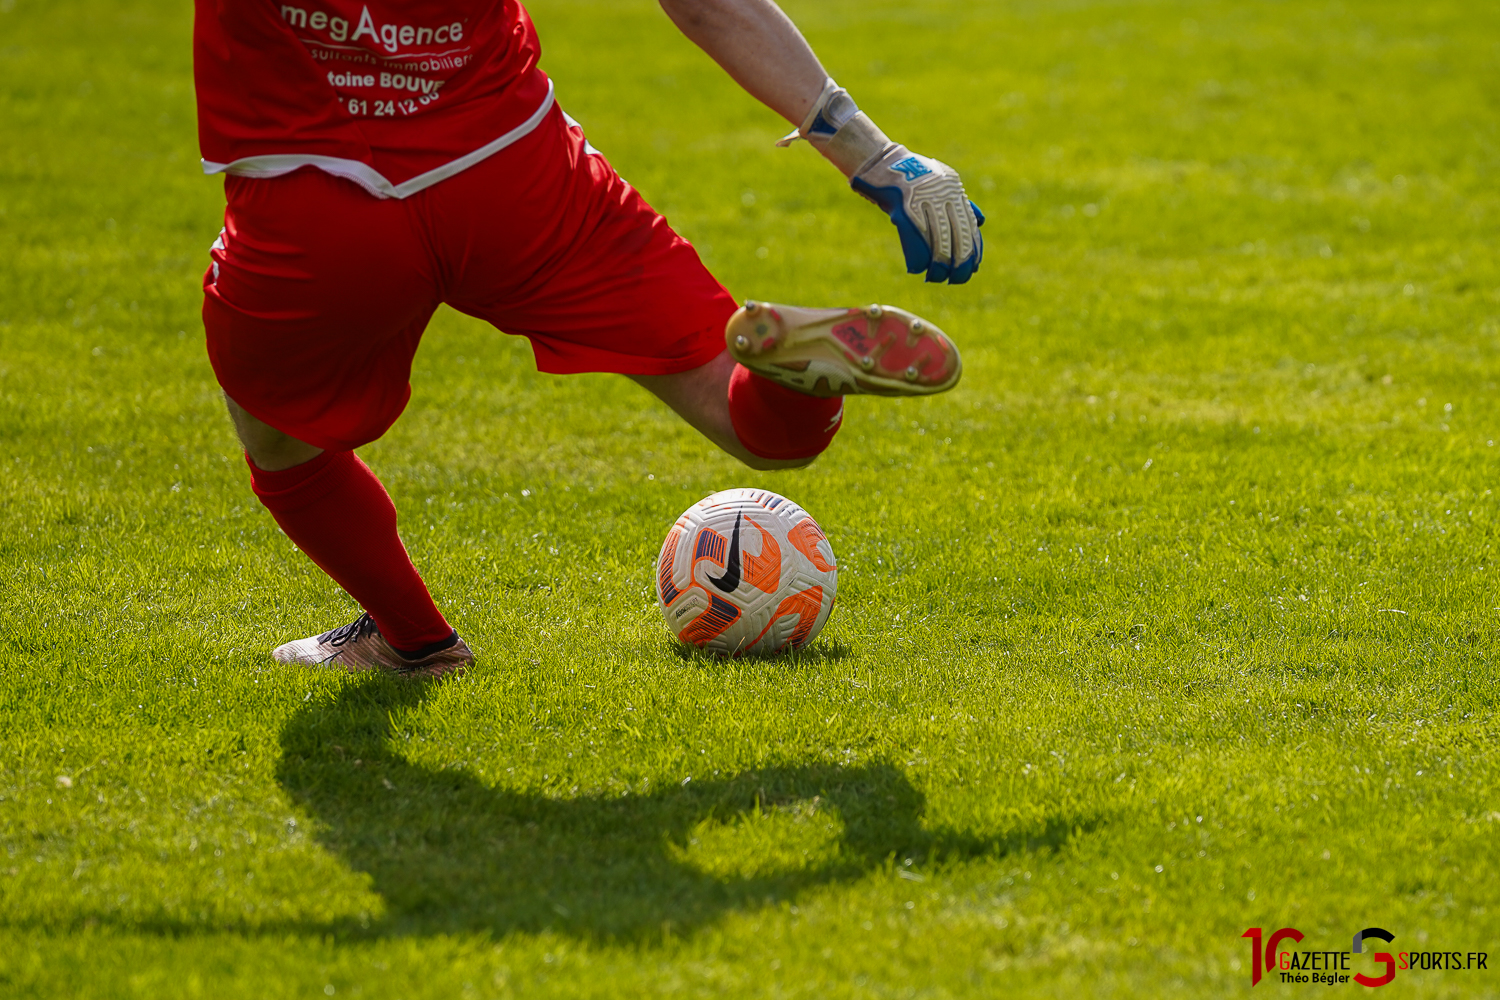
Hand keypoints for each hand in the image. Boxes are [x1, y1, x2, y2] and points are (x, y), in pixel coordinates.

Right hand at [851, 146, 983, 284]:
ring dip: (937, 267)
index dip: (973, 252)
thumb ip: (961, 202)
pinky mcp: (903, 208)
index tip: (972, 269)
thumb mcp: (943, 181)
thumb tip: (980, 222)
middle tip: (955, 280)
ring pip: (938, 243)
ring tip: (934, 278)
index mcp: (954, 191)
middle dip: (959, 265)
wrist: (879, 161)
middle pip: (958, 239)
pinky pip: (915, 240)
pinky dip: (917, 258)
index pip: (970, 228)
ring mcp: (923, 202)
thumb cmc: (909, 175)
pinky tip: (916, 270)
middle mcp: (943, 196)